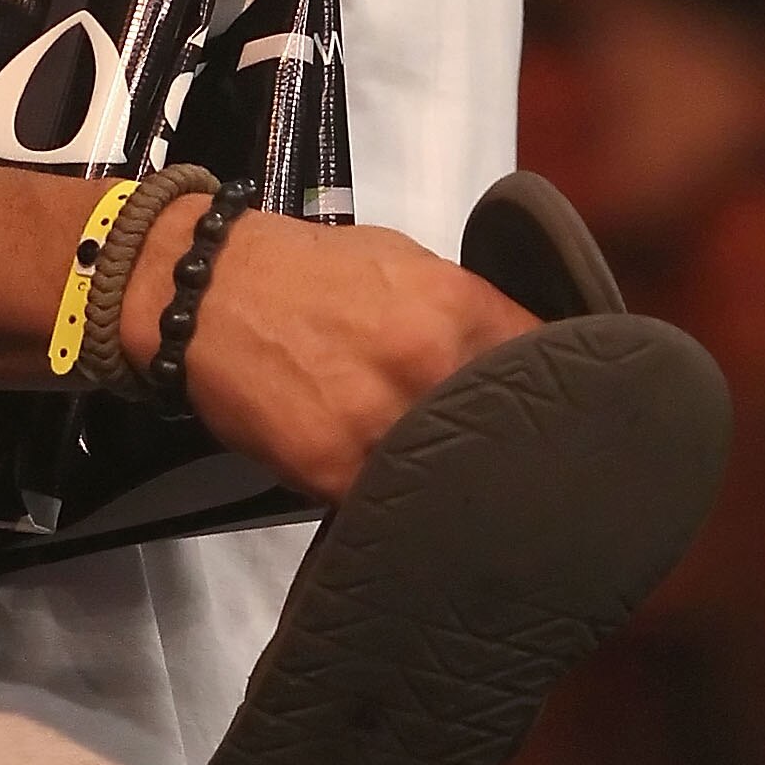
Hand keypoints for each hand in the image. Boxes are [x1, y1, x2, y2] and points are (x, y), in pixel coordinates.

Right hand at [122, 207, 535, 500]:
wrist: (206, 290)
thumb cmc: (305, 272)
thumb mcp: (402, 262)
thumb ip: (464, 311)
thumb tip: (517, 355)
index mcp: (453, 306)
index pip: (544, 364)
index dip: (553, 390)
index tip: (557, 409)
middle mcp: (427, 362)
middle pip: (505, 430)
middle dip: (506, 444)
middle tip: (504, 456)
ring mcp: (381, 422)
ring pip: (449, 476)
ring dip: (452, 481)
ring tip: (448, 480)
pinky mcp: (334, 470)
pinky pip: (387, 502)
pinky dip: (394, 501)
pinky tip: (393, 492)